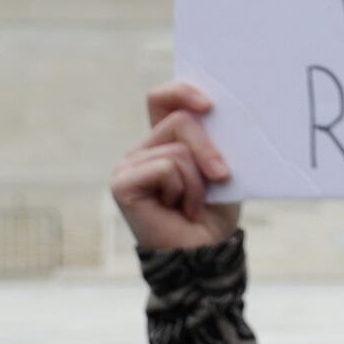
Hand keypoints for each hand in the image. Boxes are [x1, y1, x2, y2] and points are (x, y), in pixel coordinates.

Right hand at [111, 81, 240, 254]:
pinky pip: (166, 167)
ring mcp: (128, 165)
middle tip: (222, 177)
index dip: (181, 91)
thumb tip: (216, 111)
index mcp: (164, 142)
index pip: (161, 99)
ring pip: (178, 149)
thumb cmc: (214, 212)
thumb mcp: (221, 169)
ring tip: (192, 203)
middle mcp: (142, 150)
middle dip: (209, 149)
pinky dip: (184, 189)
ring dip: (199, 181)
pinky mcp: (122, 182)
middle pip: (180, 121)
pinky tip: (179, 209)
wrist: (206, 251)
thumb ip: (213, 141)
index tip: (209, 105)